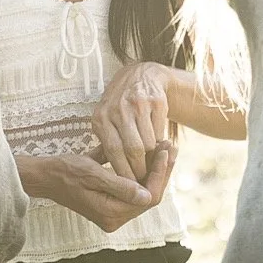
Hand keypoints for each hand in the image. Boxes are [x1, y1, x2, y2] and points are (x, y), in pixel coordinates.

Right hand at [18, 143, 174, 233]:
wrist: (45, 175)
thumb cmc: (65, 171)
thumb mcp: (93, 174)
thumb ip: (120, 186)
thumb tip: (147, 195)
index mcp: (111, 214)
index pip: (148, 197)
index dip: (160, 173)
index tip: (166, 150)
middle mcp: (114, 218)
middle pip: (149, 195)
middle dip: (161, 171)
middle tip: (171, 146)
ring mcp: (112, 212)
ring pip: (143, 191)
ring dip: (154, 169)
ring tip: (165, 147)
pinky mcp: (110, 203)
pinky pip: (133, 189)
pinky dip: (142, 172)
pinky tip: (151, 154)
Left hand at [93, 60, 174, 182]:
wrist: (141, 77)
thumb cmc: (120, 106)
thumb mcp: (106, 119)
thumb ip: (108, 142)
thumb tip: (115, 178)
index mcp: (101, 118)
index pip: (113, 152)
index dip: (124, 171)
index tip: (129, 185)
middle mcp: (119, 109)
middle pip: (133, 149)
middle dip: (140, 168)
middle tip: (144, 179)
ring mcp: (138, 103)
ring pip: (149, 143)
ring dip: (151, 156)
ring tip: (151, 163)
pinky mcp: (156, 101)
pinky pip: (160, 131)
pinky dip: (160, 142)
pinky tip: (157, 144)